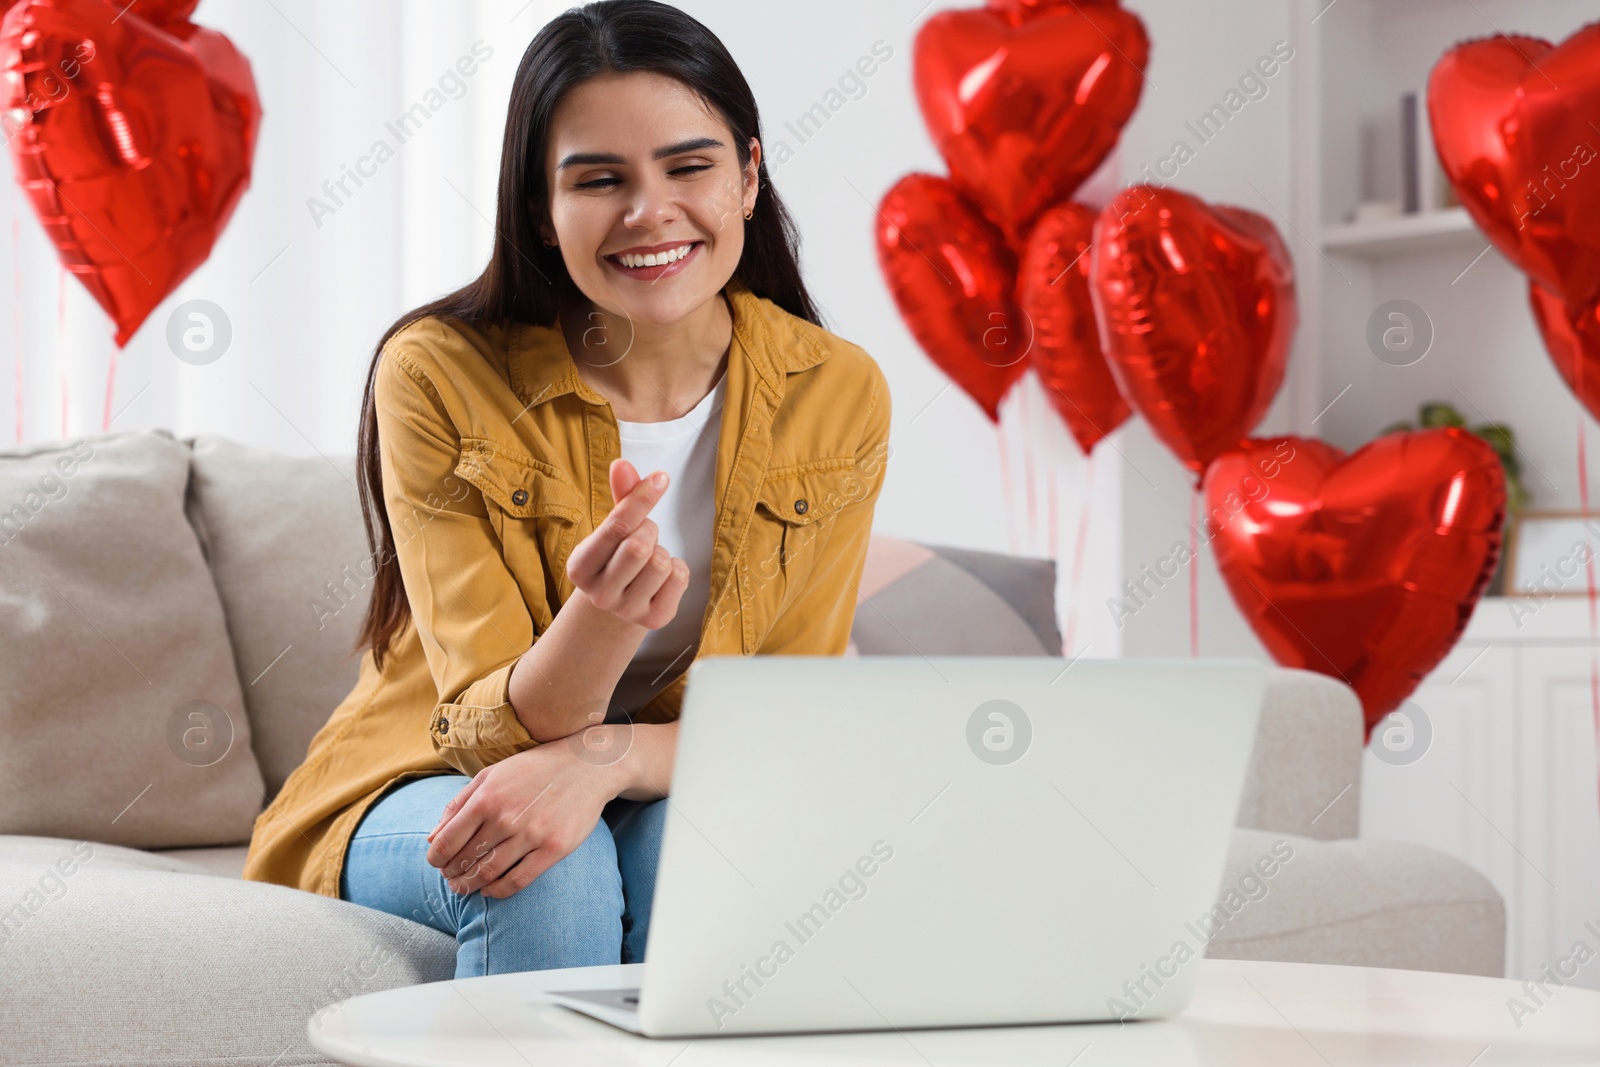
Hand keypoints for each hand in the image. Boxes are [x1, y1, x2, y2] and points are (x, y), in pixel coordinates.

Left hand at [424, 737, 621, 898]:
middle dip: (452, 874)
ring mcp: (531, 835)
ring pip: (489, 873)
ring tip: (465, 887)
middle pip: (466, 860)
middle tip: (450, 879)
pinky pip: (519, 880)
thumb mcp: (492, 775)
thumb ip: (459, 804)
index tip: (436, 864)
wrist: (586, 765)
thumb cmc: (534, 769)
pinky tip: (490, 890)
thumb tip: (432, 838)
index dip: (436, 858)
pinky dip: (498, 891)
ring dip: (471, 885)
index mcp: (486, 798)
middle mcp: (506, 818)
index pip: (447, 841)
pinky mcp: (554, 848)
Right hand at [566, 458, 689, 629]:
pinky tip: (662, 576)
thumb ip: (620, 497)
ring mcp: (627, 610)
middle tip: (644, 535)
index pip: (615, 527)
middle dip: (649, 530)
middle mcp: (599, 594)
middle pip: (639, 547)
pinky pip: (679, 578)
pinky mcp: (654, 619)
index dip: (641, 498)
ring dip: (662, 551)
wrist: (618, 603)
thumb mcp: (612, 528)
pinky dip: (677, 568)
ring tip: (649, 559)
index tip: (661, 478)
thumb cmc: (615, 556)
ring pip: (661, 563)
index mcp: (579, 568)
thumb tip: (621, 464)